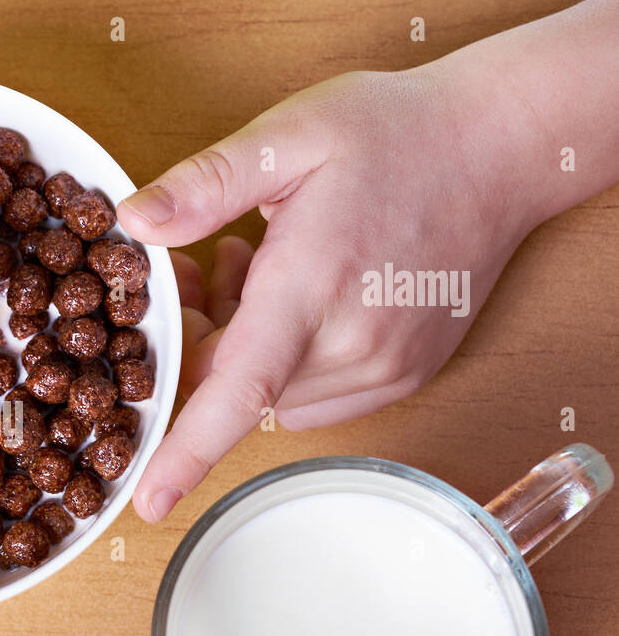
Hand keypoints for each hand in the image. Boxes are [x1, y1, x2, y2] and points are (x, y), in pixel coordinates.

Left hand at [117, 66, 543, 521]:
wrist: (500, 148)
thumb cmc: (396, 134)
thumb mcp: (290, 136)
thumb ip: (207, 184)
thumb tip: (134, 222)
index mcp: (313, 288)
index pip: (239, 391)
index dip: (188, 451)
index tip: (151, 501)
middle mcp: (353, 346)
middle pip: (237, 387)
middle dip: (200, 340)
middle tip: (206, 267)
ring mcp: (385, 369)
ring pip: (271, 395)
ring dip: (244, 350)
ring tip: (260, 268)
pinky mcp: (403, 376)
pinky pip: (313, 394)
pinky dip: (287, 361)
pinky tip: (299, 295)